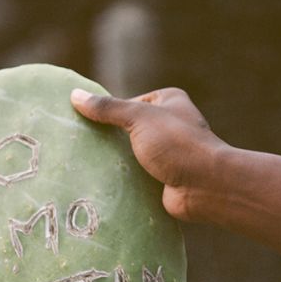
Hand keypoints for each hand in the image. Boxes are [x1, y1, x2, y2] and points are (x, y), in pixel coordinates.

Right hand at [70, 87, 228, 222]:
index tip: (85, 123)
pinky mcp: (165, 177)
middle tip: (81, 145)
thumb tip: (75, 95)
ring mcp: (168, 152)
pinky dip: (124, 179)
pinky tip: (103, 183)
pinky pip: (138, 175)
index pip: (129, 103)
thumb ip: (108, 108)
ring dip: (116, 161)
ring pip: (133, 154)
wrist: (206, 186)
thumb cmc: (176, 143)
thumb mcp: (138, 118)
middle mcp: (170, 124)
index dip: (108, 113)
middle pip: (129, 129)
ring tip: (87, 166)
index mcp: (168, 101)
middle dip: (109, 139)